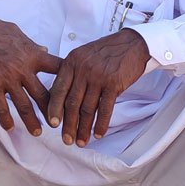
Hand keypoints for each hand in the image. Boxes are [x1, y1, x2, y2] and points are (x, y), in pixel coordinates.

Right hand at [0, 10, 61, 134]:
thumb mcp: (16, 33)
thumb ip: (32, 45)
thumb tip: (44, 51)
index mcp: (32, 54)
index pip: (57, 69)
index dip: (68, 81)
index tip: (74, 92)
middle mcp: (23, 69)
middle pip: (44, 94)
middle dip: (54, 110)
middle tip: (61, 123)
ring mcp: (7, 78)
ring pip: (24, 105)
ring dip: (32, 121)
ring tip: (38, 132)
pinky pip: (1, 107)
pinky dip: (6, 119)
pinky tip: (10, 128)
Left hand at [46, 29, 150, 146]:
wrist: (132, 44)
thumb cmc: (106, 52)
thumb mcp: (82, 56)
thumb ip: (70, 74)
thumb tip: (56, 97)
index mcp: (71, 62)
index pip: (58, 89)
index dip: (54, 109)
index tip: (52, 124)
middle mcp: (83, 70)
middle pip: (72, 103)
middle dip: (68, 125)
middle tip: (66, 140)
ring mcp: (99, 77)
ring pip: (88, 109)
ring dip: (84, 128)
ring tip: (81, 141)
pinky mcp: (114, 84)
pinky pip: (105, 109)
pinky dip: (102, 124)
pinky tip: (98, 133)